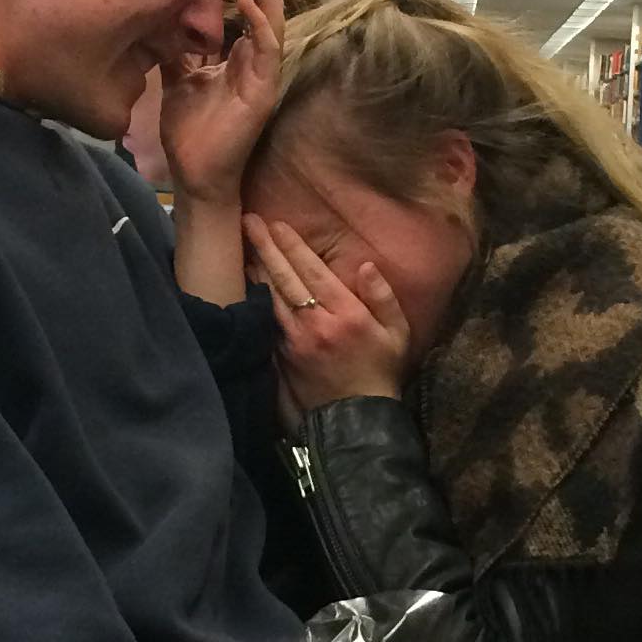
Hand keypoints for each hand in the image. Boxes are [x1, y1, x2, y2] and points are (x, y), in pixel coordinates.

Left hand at [157, 0, 283, 210]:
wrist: (196, 176)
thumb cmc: (191, 134)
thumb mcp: (177, 81)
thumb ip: (175, 52)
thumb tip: (158, 21)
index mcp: (237, 58)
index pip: (245, 9)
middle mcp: (255, 62)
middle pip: (263, 6)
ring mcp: (262, 75)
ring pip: (272, 21)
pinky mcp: (264, 91)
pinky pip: (268, 51)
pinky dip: (259, 24)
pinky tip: (248, 0)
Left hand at [246, 216, 411, 407]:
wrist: (357, 419)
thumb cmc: (381, 372)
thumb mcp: (398, 334)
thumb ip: (383, 298)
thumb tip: (365, 266)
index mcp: (345, 314)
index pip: (313, 272)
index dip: (293, 246)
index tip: (278, 224)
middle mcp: (315, 324)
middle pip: (285, 279)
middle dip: (266, 247)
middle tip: (249, 221)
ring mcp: (294, 341)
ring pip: (271, 297)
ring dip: (257, 269)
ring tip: (243, 245)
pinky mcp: (282, 357)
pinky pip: (267, 321)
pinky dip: (256, 298)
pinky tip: (248, 283)